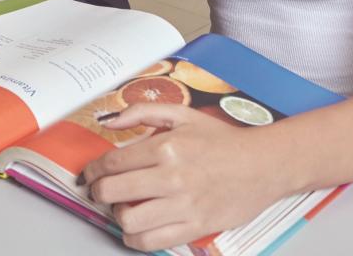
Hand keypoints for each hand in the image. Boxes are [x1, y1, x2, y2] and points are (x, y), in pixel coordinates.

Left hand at [84, 104, 286, 252]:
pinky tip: (135, 229)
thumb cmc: (224, 141)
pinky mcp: (195, 227)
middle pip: (114, 191)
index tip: (89, 174)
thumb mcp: (184, 115)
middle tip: (99, 190)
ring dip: (117, 215)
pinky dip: (135, 239)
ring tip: (121, 208)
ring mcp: (183, 205)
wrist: (263, 165)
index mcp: (166, 147)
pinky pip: (153, 241)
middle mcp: (172, 177)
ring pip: (129, 220)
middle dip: (99, 192)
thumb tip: (111, 121)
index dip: (93, 170)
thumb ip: (143, 112)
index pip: (113, 163)